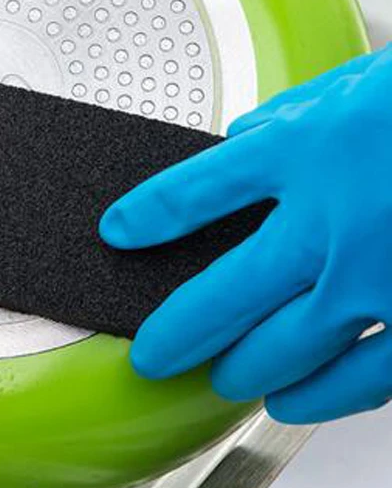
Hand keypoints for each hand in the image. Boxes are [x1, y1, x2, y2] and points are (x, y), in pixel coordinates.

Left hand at [99, 46, 391, 423]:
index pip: (192, 191)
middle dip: (176, 331)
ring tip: (221, 380)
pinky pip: (363, 377)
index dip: (146, 217)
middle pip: (221, 293)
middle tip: (154, 353)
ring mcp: (374, 278)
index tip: (119, 233)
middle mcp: (326, 221)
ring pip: (282, 347)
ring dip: (240, 369)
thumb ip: (288, 118)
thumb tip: (242, 138)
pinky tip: (295, 402)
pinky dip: (322, 396)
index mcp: (300, 151)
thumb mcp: (350, 85)